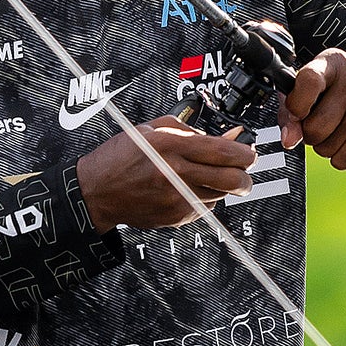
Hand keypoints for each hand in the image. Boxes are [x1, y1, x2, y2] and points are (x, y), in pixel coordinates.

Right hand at [75, 117, 256, 232]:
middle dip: (246, 175)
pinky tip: (189, 187)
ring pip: (220, 194)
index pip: (223, 152)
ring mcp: (176, 198)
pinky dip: (204, 197)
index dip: (245, 152)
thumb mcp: (151, 129)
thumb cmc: (120, 157)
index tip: (250, 151)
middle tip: (244, 170)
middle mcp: (175, 174)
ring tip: (207, 175)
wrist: (96, 192)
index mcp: (170, 147)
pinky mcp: (175, 216)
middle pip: (231, 179)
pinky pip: (204, 207)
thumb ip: (190, 130)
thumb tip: (225, 137)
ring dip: (223, 185)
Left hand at [278, 49, 345, 169]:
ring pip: (326, 148)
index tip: (295, 114)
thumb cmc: (337, 91)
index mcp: (332, 63)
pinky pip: (342, 160)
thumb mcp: (311, 88)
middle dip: (309, 132)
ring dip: (323, 145)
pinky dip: (338, 158)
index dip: (296, 104)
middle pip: (315, 126)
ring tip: (335, 128)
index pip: (309, 81)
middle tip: (319, 120)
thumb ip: (290, 111)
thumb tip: (289, 139)